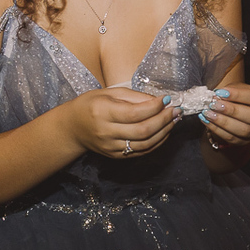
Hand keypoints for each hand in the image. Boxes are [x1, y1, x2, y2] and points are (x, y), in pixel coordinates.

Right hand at [64, 87, 180, 158]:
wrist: (73, 128)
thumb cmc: (91, 105)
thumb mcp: (109, 93)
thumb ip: (135, 97)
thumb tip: (160, 101)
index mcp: (102, 112)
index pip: (135, 113)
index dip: (154, 107)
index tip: (167, 99)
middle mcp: (106, 132)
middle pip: (143, 130)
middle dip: (164, 120)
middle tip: (176, 110)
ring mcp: (111, 147)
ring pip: (145, 144)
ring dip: (164, 132)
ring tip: (174, 120)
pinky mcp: (116, 156)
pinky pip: (141, 152)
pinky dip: (157, 142)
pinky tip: (164, 131)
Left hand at [199, 84, 249, 149]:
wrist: (238, 108)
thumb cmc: (239, 95)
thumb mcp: (238, 87)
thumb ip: (230, 90)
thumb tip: (217, 96)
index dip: (239, 95)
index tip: (221, 92)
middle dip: (232, 111)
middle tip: (214, 104)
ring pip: (244, 130)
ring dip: (223, 122)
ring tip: (208, 113)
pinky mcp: (246, 141)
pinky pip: (233, 139)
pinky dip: (217, 130)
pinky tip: (207, 121)